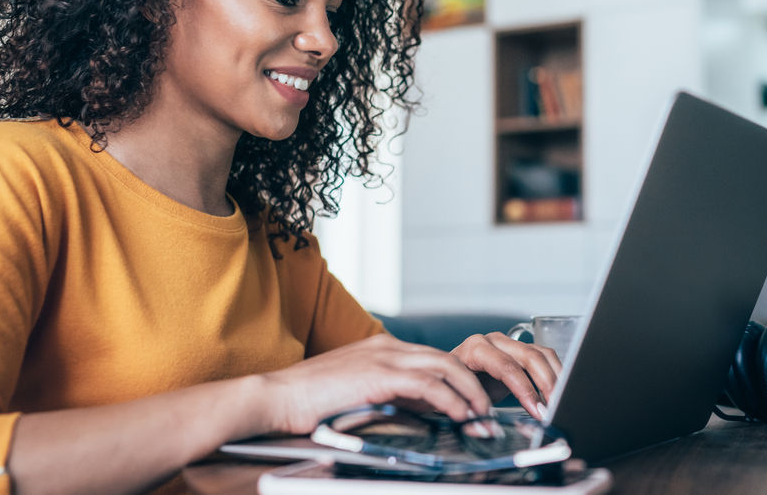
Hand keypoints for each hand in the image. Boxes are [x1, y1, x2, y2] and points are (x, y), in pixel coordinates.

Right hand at [259, 334, 491, 434]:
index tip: (476, 404)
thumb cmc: (309, 400)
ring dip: (471, 396)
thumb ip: (385, 393)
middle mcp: (388, 347)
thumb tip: (414, 412)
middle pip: (448, 360)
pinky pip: (429, 386)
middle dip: (475, 387)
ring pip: (446, 368)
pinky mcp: (379, 375)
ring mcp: (384, 358)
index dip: (461, 380)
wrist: (276, 396)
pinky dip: (451, 401)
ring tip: (484, 419)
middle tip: (490, 413)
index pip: (435, 359)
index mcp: (383, 348)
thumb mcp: (356, 390)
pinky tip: (461, 416)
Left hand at [450, 332, 561, 419]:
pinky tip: (557, 393)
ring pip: (542, 354)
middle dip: (545, 385)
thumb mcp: (456, 400)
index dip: (524, 389)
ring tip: (559, 402)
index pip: (506, 366)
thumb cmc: (451, 388)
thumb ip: (472, 412)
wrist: (448, 378)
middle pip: (530, 357)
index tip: (536, 411)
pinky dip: (555, 374)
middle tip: (553, 408)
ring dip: (555, 379)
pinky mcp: (520, 351)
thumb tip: (485, 429)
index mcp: (474, 349)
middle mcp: (493, 341)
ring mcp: (509, 344)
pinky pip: (545, 357)